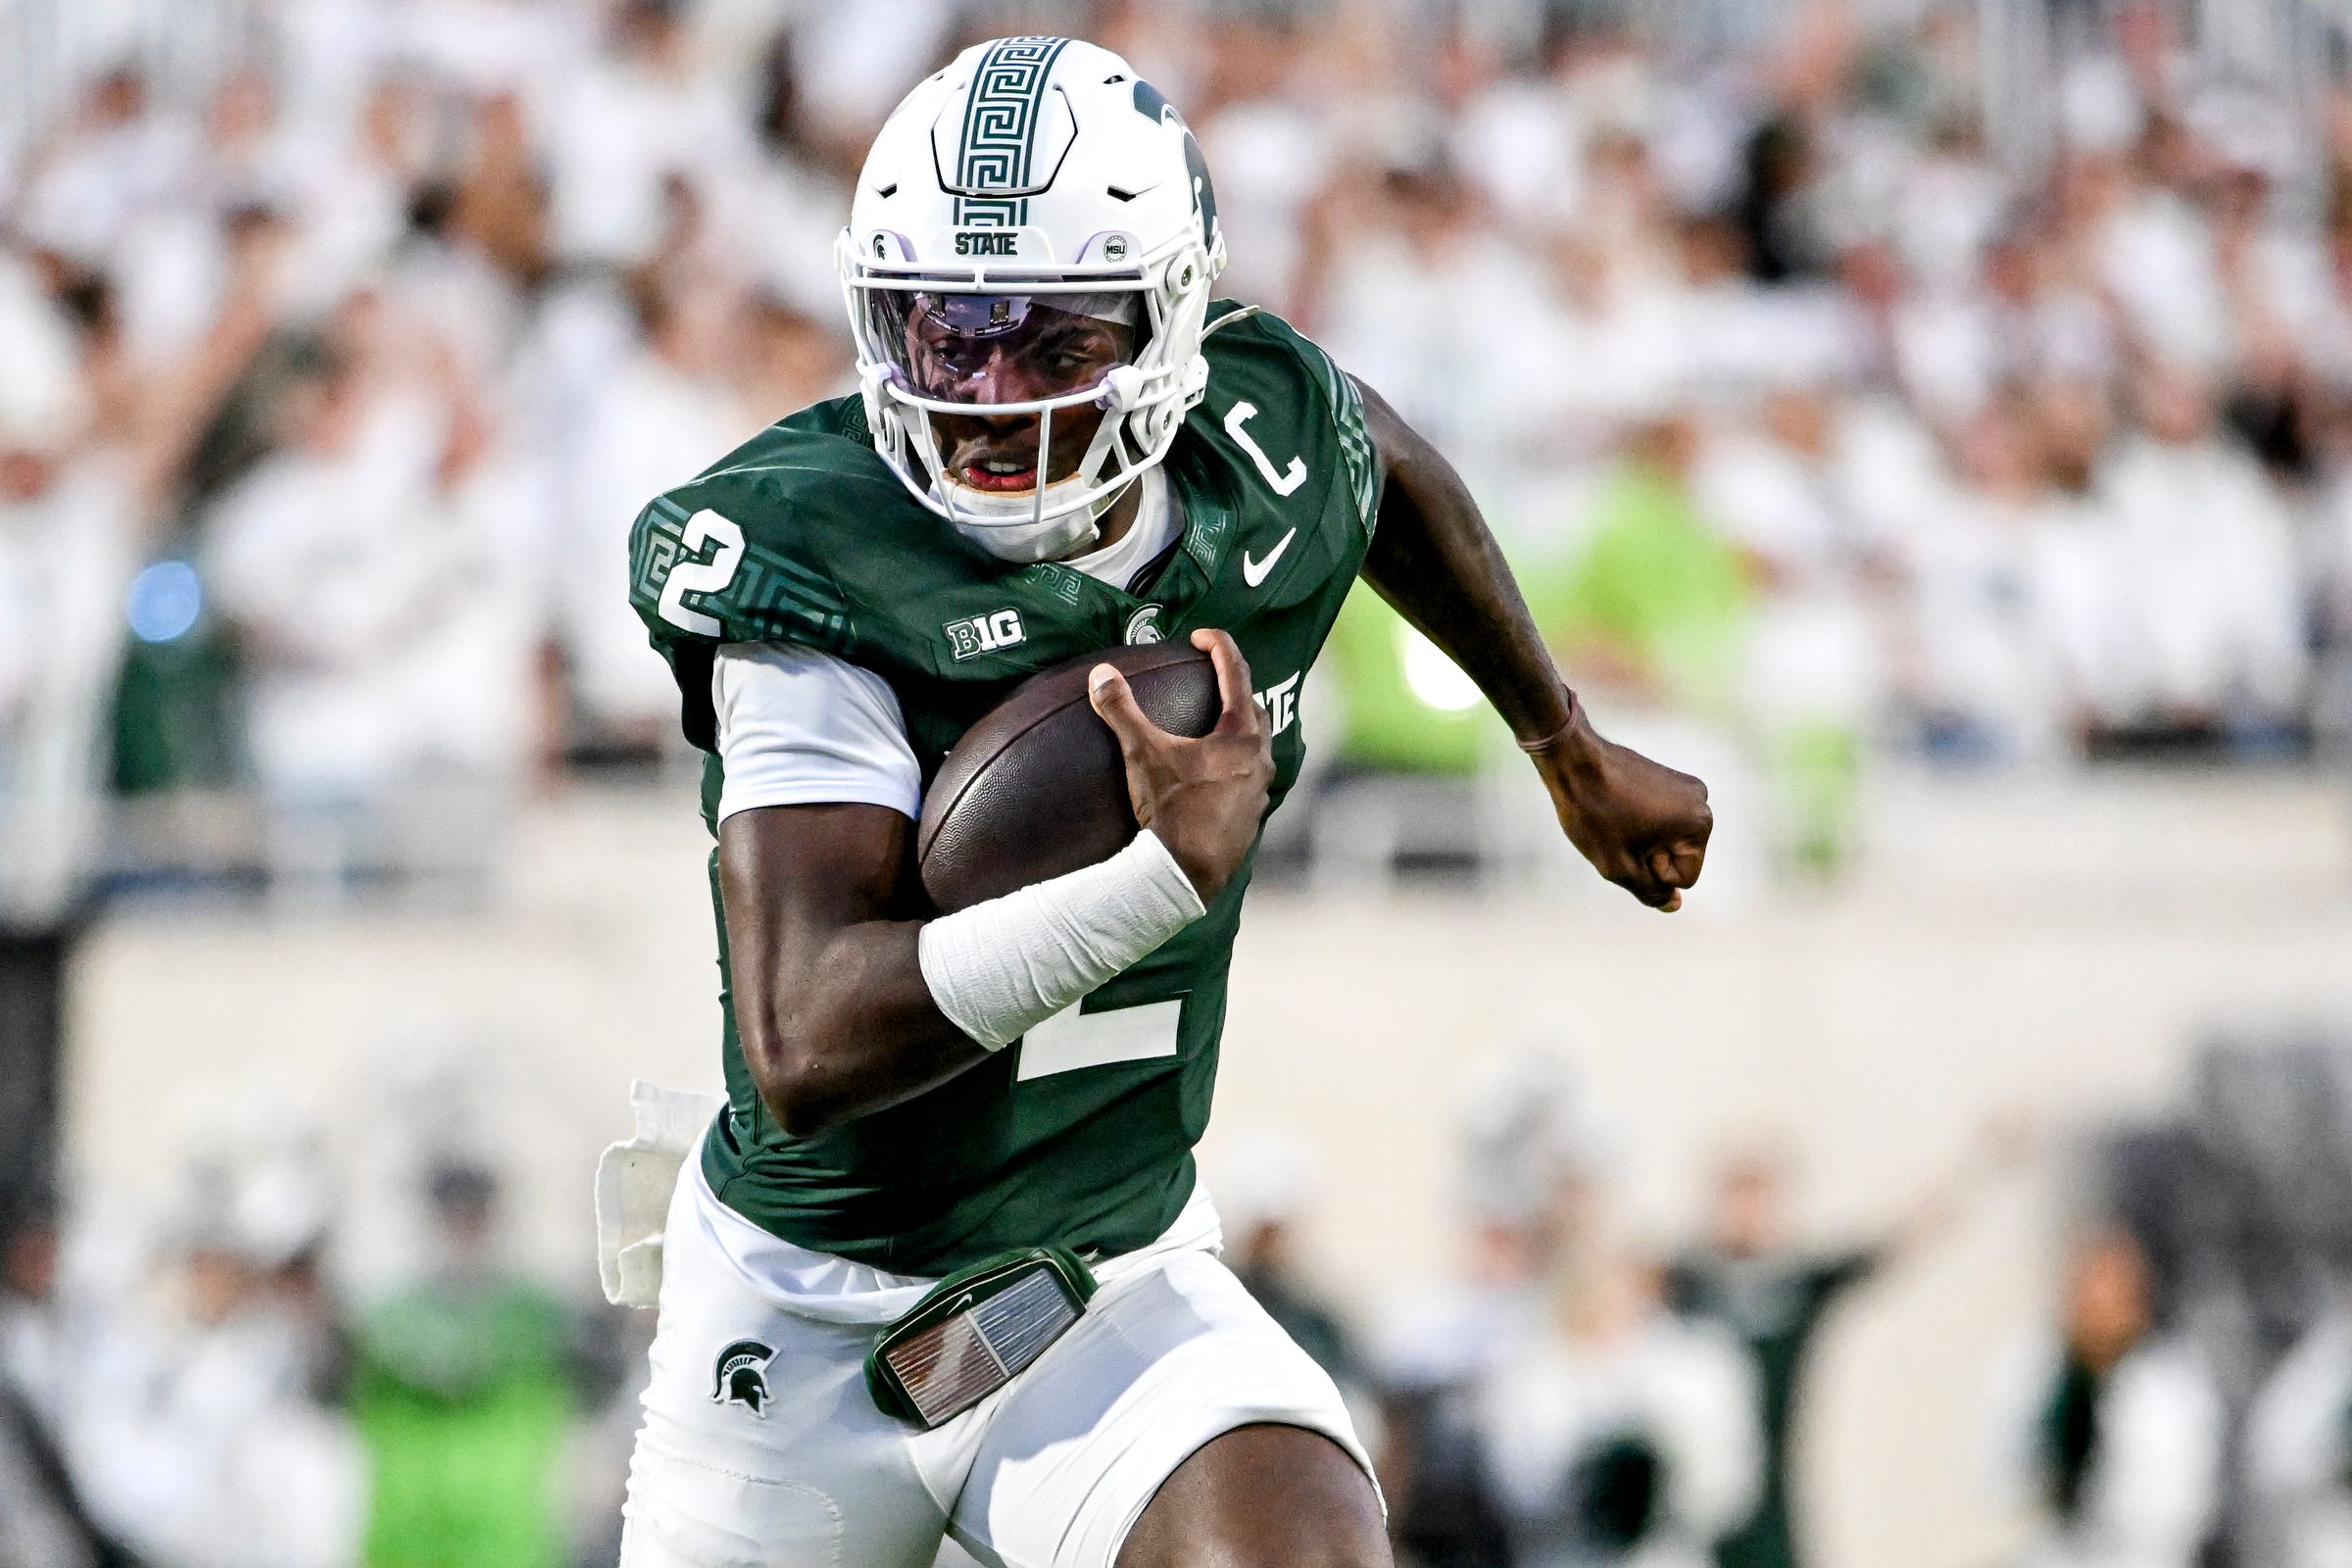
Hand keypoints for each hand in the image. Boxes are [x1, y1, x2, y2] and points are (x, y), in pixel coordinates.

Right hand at [1089, 629, 1273, 900]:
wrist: (1185, 874)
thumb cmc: (1171, 811)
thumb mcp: (1142, 755)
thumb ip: (1122, 711)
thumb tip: (1100, 675)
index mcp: (1240, 734)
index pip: (1236, 672)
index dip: (1219, 646)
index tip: (1200, 636)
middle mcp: (1259, 758)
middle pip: (1254, 708)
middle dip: (1235, 687)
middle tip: (1211, 678)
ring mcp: (1260, 789)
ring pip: (1258, 745)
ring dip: (1239, 728)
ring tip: (1213, 725)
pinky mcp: (1253, 815)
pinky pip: (1250, 777)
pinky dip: (1235, 764)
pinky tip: (1213, 774)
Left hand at [1533, 710, 1711, 910]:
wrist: (1572, 758)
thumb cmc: (1594, 813)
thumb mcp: (1619, 867)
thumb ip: (1650, 892)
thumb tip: (1673, 904)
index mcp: (1700, 823)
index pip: (1683, 878)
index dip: (1650, 871)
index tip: (1629, 841)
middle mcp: (1702, 800)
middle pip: (1677, 857)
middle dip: (1646, 855)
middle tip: (1618, 830)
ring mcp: (1685, 785)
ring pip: (1665, 839)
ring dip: (1640, 840)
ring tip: (1615, 817)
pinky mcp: (1666, 776)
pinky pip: (1658, 820)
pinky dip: (1637, 822)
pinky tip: (1614, 806)